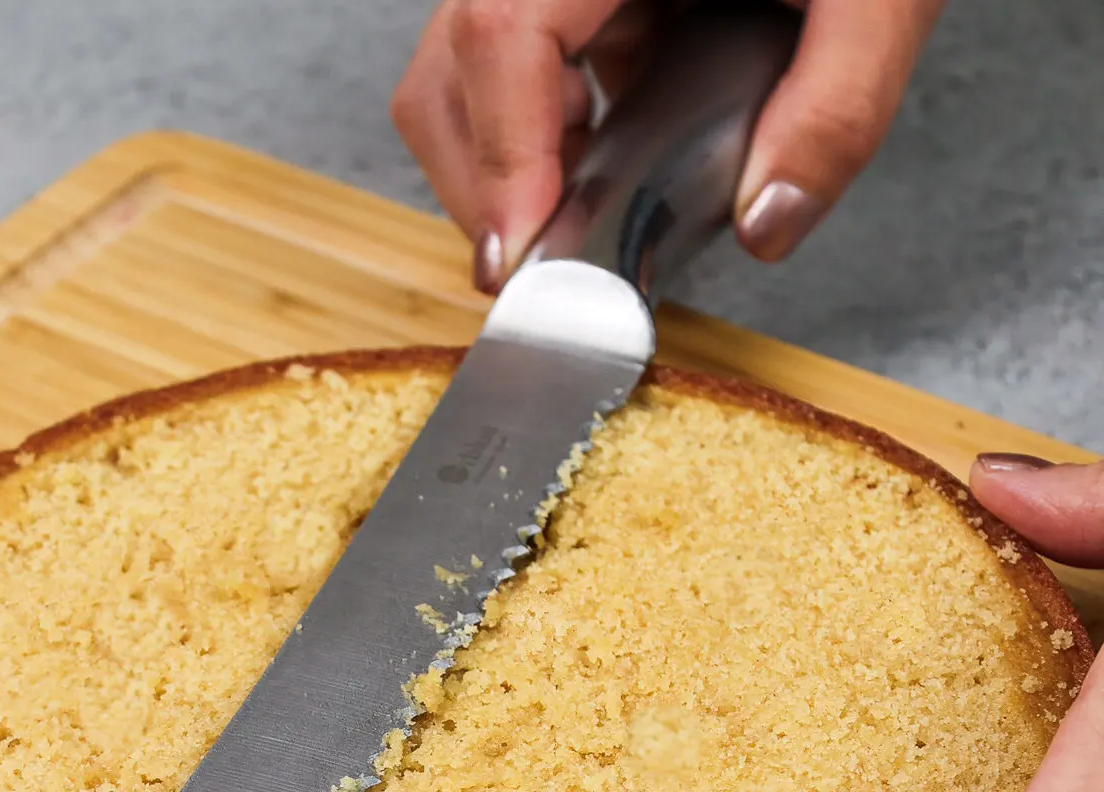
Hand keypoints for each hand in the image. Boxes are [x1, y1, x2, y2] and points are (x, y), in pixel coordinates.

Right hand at [391, 0, 947, 291]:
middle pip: (452, 67)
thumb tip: (768, 219)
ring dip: (512, 173)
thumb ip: (836, 106)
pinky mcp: (576, 1)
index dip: (502, 153)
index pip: (502, 31)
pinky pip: (518, 76)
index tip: (528, 252)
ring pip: (466, 80)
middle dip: (489, 185)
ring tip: (585, 227)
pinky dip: (544, 148)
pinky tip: (605, 178)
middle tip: (557, 268)